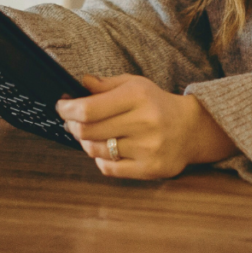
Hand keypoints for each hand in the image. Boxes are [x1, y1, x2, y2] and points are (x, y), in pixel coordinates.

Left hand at [55, 74, 236, 179]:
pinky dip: (100, 159)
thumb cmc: (156, 103)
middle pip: (87, 131)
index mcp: (138, 96)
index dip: (68, 110)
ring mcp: (147, 148)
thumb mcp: (135, 85)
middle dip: (72, 125)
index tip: (61, 107)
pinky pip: (108, 168)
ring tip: (91, 134)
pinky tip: (106, 148)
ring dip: (85, 142)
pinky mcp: (148, 169)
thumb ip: (106, 85)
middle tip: (71, 121)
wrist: (190, 128)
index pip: (89, 109)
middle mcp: (143, 122)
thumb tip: (80, 84)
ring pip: (95, 151)